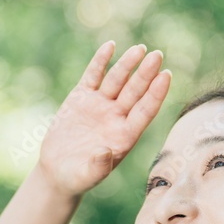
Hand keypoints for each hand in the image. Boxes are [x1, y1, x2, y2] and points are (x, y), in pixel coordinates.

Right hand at [36, 41, 170, 198]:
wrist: (57, 171)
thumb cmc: (76, 178)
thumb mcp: (86, 176)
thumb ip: (97, 167)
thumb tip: (105, 154)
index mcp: (124, 136)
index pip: (145, 111)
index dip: (156, 93)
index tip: (166, 75)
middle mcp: (116, 118)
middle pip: (135, 92)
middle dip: (146, 73)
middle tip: (158, 55)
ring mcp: (100, 105)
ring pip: (117, 80)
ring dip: (128, 64)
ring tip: (140, 48)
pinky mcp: (81, 98)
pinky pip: (93, 76)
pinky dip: (101, 62)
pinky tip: (111, 46)